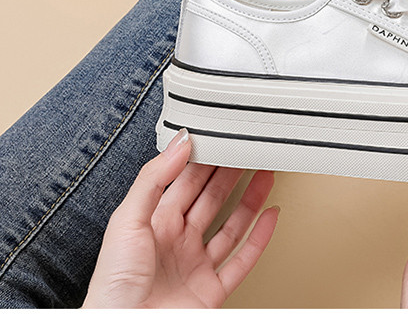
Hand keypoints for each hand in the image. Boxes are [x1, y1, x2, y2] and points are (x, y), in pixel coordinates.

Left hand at [83, 129, 278, 307]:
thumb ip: (153, 179)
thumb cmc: (113, 288)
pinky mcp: (211, 292)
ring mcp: (195, 268)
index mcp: (154, 224)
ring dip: (250, 199)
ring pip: (231, 226)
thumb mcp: (126, 221)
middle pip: (211, 199)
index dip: (204, 160)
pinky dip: (260, 239)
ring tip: (265, 174)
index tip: (220, 139)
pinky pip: (242, 261)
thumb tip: (179, 144)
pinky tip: (270, 216)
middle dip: (230, 173)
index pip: (185, 182)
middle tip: (247, 150)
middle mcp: (176, 244)